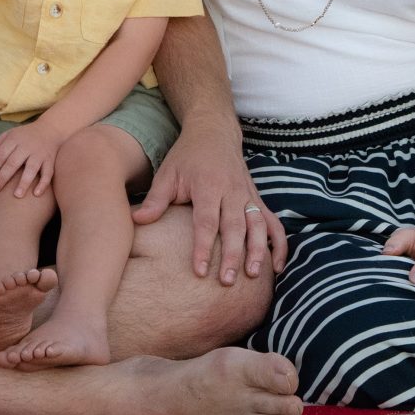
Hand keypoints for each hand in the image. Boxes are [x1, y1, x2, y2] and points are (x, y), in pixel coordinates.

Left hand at [0, 123, 60, 198]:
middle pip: (13, 163)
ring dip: (24, 182)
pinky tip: (36, 194)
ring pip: (32, 168)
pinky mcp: (50, 160)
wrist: (50, 129)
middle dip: (2, 178)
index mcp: (14, 139)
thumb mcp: (8, 135)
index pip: (1, 155)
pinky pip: (48, 173)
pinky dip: (43, 184)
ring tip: (17, 196)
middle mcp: (27, 146)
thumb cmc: (24, 136)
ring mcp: (39, 153)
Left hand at [131, 118, 284, 285]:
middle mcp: (232, 190)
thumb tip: (136, 221)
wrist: (213, 132)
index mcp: (208, 185)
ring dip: (258, 250)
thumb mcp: (167, 173)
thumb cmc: (186, 157)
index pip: (206, 221)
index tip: (199, 271)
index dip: (203, 246)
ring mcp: (248, 195)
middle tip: (226, 281)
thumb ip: (155, 200)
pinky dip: (278, 244)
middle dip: (232, 254)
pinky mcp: (258, 199)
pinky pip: (273, 223)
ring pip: (257, 225)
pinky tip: (277, 266)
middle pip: (235, 226)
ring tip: (253, 275)